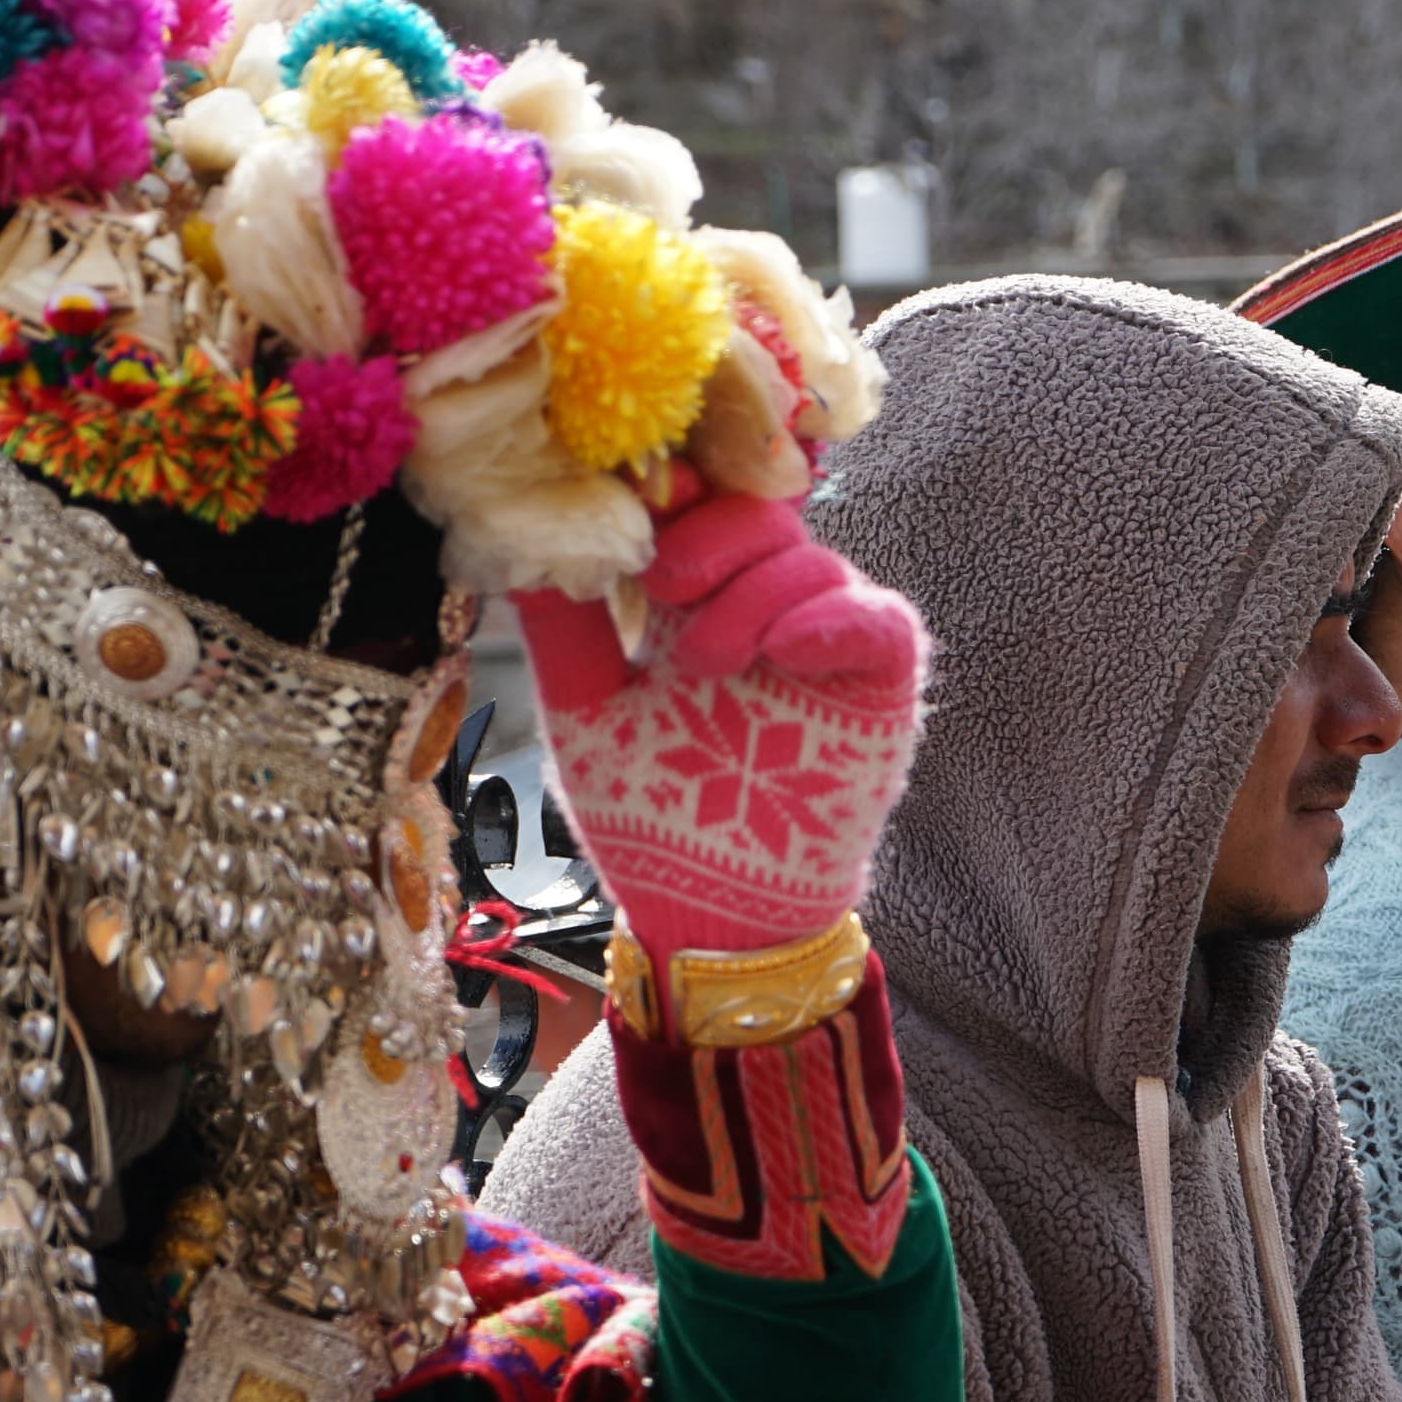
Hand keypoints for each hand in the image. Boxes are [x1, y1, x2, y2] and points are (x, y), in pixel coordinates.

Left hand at [511, 490, 927, 975]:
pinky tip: (788, 651)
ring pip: (810, 562)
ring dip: (752, 597)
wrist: (713, 911)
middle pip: (757, 516)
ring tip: (709, 667)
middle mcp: (765, 608)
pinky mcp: (879, 682)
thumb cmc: (653, 817)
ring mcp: (825, 641)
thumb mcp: (588, 714)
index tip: (634, 490)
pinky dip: (833, 619)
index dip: (671, 490)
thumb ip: (565, 633)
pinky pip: (875, 621)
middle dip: (709, 535)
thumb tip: (523, 546)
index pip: (695, 512)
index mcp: (695, 604)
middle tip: (667, 583)